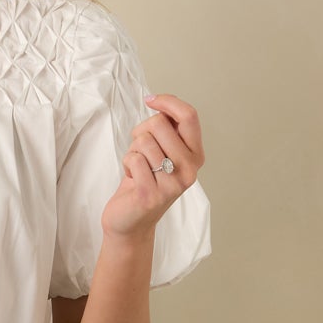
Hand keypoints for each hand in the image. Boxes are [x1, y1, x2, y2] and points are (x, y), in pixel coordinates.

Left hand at [101, 89, 204, 244]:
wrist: (131, 222)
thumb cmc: (144, 181)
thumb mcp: (162, 152)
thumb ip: (167, 130)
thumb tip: (160, 103)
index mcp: (195, 156)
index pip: (189, 116)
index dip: (168, 101)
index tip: (151, 100)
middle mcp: (189, 170)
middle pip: (160, 124)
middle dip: (142, 131)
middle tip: (141, 151)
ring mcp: (172, 184)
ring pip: (143, 141)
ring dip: (133, 151)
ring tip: (138, 168)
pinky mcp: (151, 194)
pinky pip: (133, 159)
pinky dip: (127, 164)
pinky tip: (133, 179)